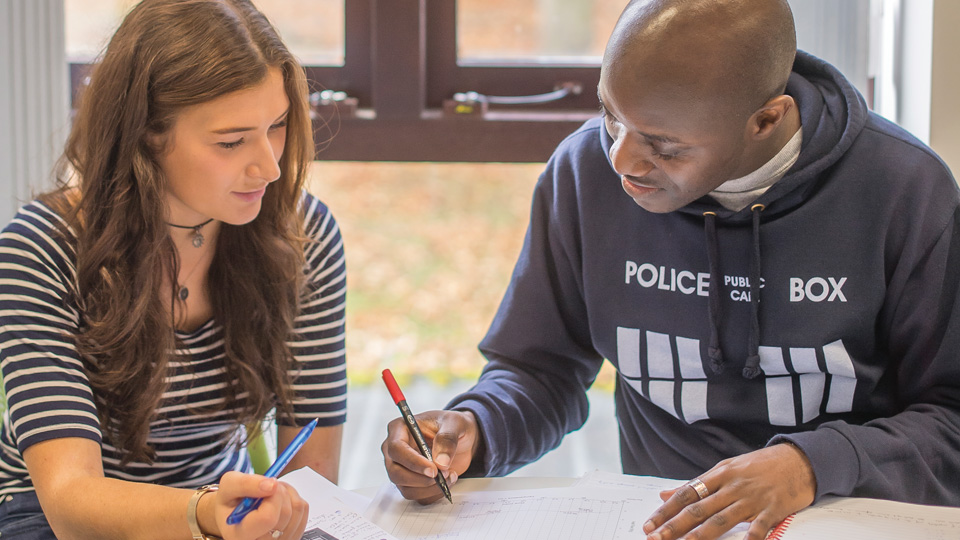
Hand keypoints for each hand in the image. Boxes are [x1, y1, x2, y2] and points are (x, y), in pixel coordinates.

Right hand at [210, 471, 309, 539]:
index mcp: (240, 536)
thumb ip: (245, 484)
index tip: (266, 485)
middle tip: (265, 486)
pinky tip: (279, 498)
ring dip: (287, 492)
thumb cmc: (231, 500)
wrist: (235, 512)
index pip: (268, 518)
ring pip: (297, 509)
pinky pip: (303, 511)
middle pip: (285, 513)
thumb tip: (271, 485)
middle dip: (278, 491)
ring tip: (270, 492)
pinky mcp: (292, 535)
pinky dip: (294, 497)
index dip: (272, 496)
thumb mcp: (228, 486)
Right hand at [381, 409, 479, 503]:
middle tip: (443, 474)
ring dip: (430, 488)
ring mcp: (401, 468)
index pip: (396, 449)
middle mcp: (395, 450)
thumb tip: (440, 461)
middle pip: (395, 472)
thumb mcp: (455, 424)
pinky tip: (447, 481)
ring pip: (406, 488)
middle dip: (421, 479)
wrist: (461, 438)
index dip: (413, 462)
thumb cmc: (453, 426)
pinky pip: (417, 496)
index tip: (433, 469)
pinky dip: (434, 493)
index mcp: (400, 428)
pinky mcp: (411, 482)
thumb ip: (447, 439)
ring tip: (450, 475)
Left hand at [643, 443, 815, 539]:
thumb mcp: (725, 468)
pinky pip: (758, 527)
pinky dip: (750, 539)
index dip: (666, 511)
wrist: (798, 459)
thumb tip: (665, 494)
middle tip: (656, 538)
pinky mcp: (773, 509)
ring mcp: (751, 498)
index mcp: (718, 475)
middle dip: (675, 526)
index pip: (685, 493)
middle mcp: (731, 486)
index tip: (650, 524)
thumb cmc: (759, 466)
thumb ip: (696, 484)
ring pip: (721, 519)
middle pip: (698, 509)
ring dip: (700, 535)